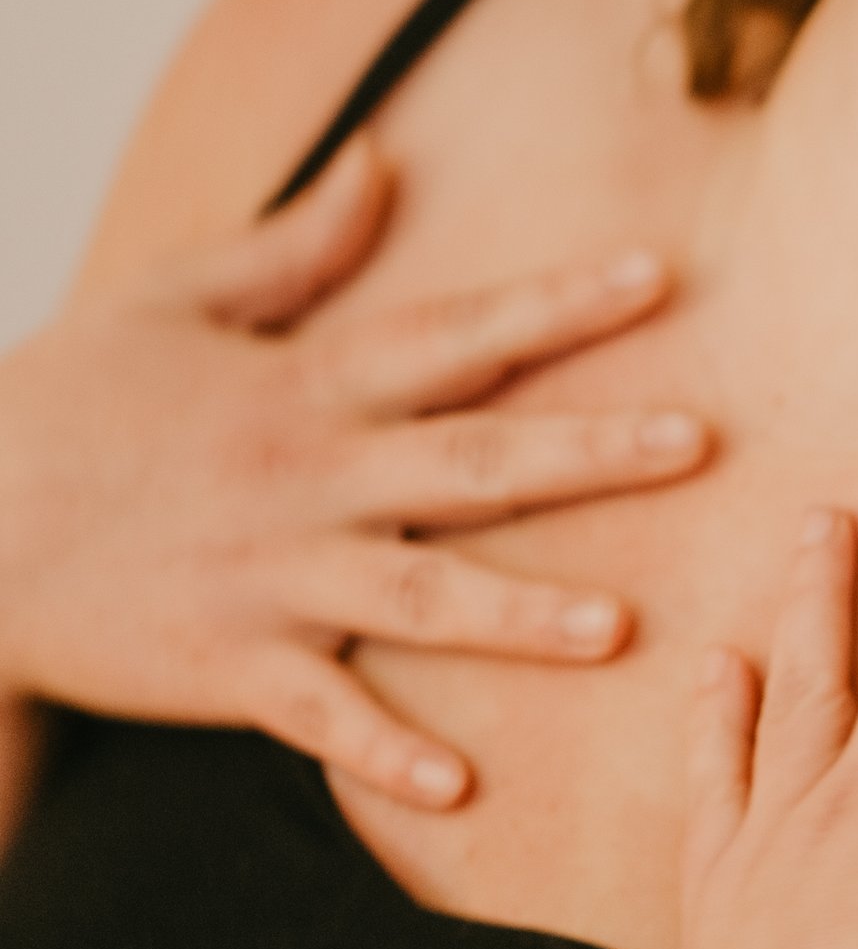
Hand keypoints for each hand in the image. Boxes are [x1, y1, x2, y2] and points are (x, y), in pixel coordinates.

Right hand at [0, 132, 711, 805]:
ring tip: (617, 629)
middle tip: (697, 443)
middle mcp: (306, 477)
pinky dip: (382, 751)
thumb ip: (298, 242)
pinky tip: (458, 789)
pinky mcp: (224, 664)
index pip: (455, 333)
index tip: (660, 275)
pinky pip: (318, 715)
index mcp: (307, 385)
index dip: (558, 304)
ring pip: (414, 593)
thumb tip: (384, 159)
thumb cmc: (70, 403)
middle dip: (587, 453)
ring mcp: (268, 576)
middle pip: (469, 460)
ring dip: (515, 614)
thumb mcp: (176, 300)